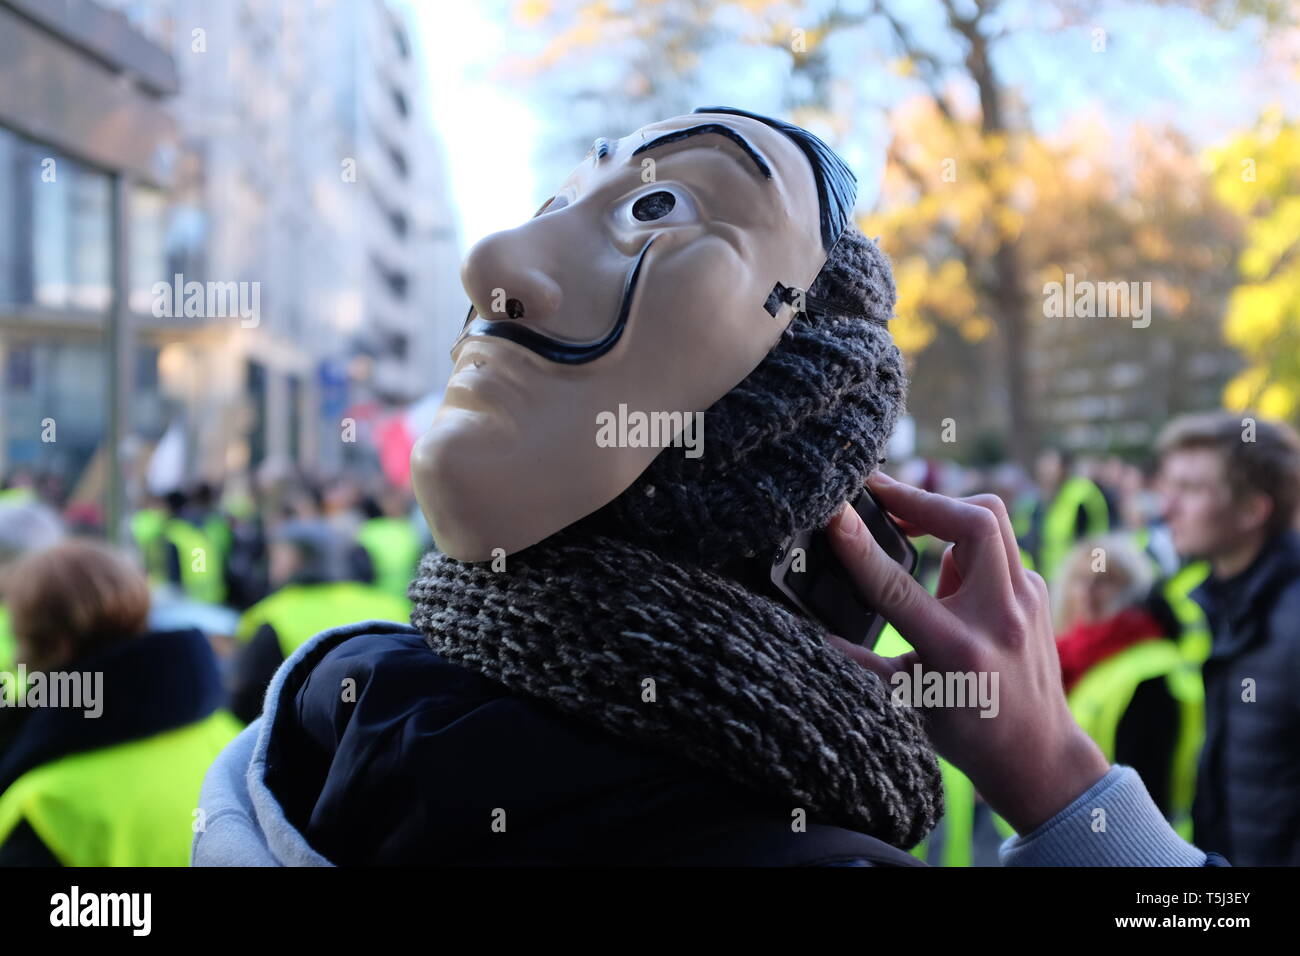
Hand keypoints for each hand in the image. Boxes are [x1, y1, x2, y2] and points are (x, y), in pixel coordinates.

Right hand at [825, 470, 1109, 835]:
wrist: (1038, 754)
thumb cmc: (968, 729)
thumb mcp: (904, 703)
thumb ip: (856, 664)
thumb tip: (809, 635)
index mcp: (957, 651)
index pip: (898, 586)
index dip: (860, 546)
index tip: (834, 513)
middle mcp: (999, 618)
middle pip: (975, 521)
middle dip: (922, 498)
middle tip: (879, 493)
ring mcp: (1026, 600)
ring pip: (993, 519)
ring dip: (946, 512)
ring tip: (908, 524)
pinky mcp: (1035, 591)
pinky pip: (999, 544)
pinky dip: (966, 541)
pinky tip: (942, 562)